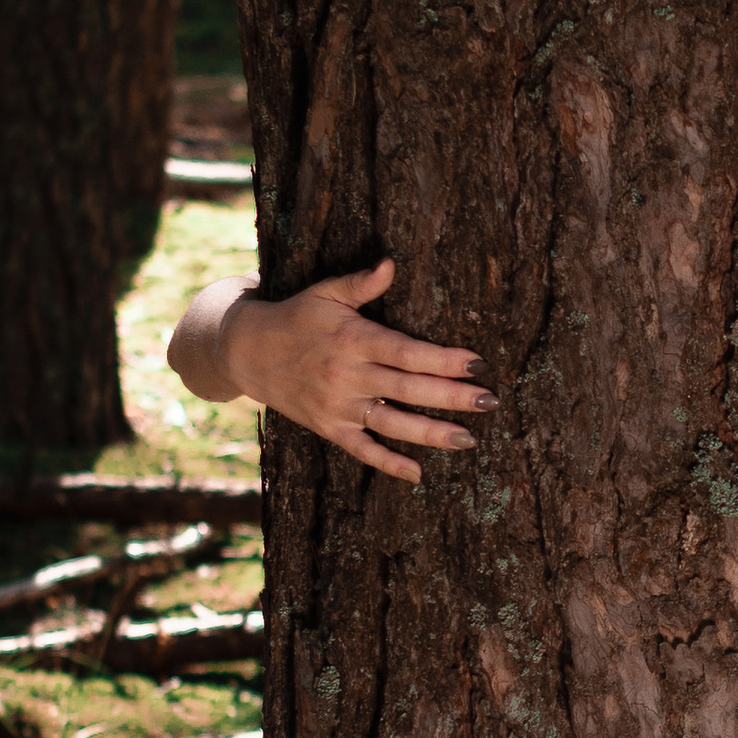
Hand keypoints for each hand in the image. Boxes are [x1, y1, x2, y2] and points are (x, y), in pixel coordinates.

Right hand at [220, 260, 491, 480]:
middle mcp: (348, 375)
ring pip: (392, 424)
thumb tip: (391, 264)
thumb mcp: (325, 292)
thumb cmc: (296, 317)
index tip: (478, 364)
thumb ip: (361, 283)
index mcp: (353, 340)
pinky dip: (388, 463)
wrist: (247, 351)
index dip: (444, 360)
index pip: (407, 352)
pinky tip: (418, 474)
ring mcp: (338, 406)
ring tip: (468, 440)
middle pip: (408, 389)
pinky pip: (362, 450)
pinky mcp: (328, 427)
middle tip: (490, 402)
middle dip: (452, 397)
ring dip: (431, 434)